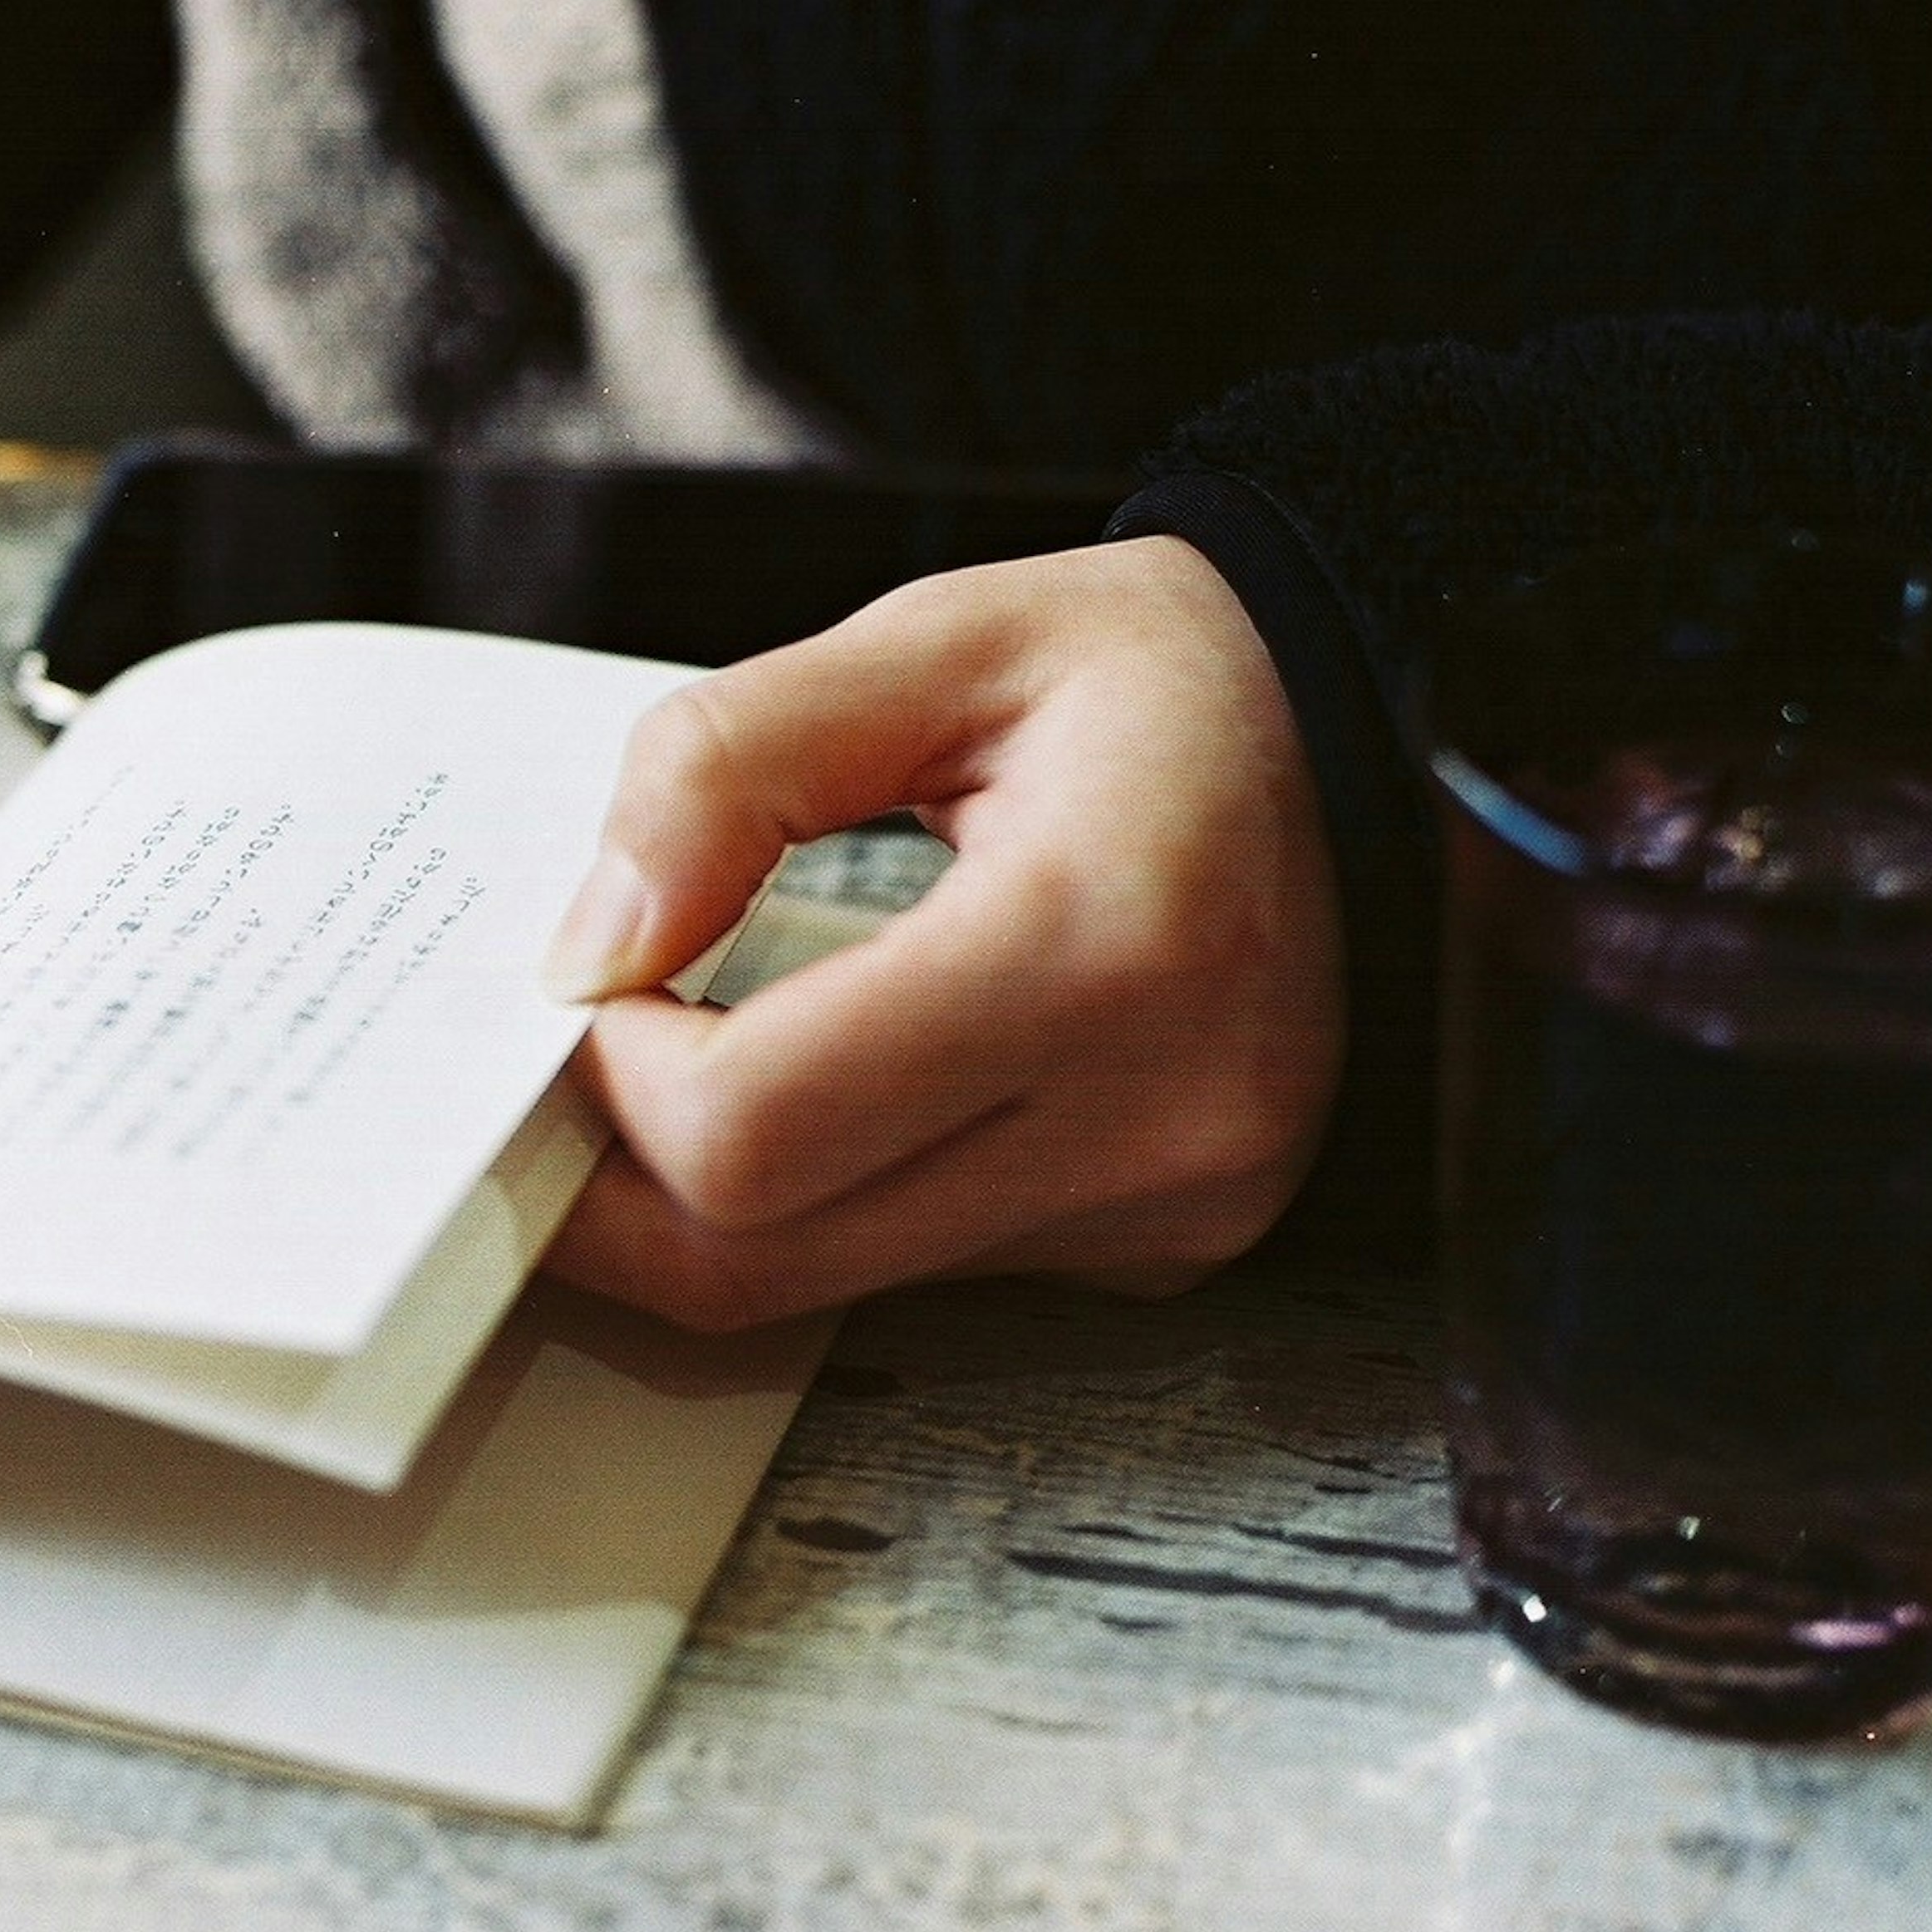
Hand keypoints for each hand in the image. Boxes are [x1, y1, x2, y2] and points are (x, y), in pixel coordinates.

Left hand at [538, 536, 1344, 1325]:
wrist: (1364, 732)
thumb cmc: (1152, 677)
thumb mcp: (931, 641)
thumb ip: (723, 768)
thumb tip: (585, 950)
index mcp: (1094, 948)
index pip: (752, 1128)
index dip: (609, 1077)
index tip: (593, 978)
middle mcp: (1152, 1119)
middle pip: (760, 1259)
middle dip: (613, 1177)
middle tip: (567, 1065)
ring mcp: (1170, 1206)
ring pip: (824, 1290)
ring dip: (717, 1193)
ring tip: (690, 1052)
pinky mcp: (1164, 1244)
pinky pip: (921, 1268)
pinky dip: (834, 1194)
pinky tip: (836, 1079)